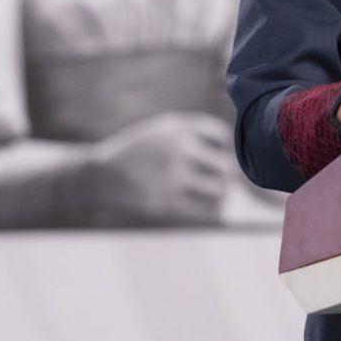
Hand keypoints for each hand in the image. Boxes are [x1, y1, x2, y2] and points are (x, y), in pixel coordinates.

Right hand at [81, 111, 232, 225]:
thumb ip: (198, 132)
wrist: (102, 177)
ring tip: (216, 194)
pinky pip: (205, 211)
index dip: (222, 147)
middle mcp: (176, 149)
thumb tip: (238, 150)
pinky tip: (210, 208)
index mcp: (178, 128)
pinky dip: (213, 211)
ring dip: (220, 193)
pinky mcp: (165, 204)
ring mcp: (171, 178)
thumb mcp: (165, 129)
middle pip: (224, 165)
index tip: (214, 155)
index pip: (221, 136)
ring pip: (218, 189)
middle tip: (219, 179)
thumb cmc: (141, 151)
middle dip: (224, 173)